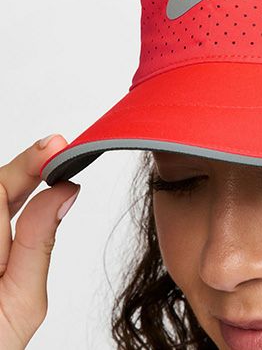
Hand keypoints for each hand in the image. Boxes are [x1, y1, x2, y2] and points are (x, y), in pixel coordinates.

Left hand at [0, 135, 79, 348]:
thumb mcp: (23, 302)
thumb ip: (39, 242)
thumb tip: (63, 192)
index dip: (28, 161)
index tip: (57, 145)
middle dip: (28, 167)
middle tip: (62, 150)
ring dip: (21, 180)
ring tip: (54, 166)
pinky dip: (13, 199)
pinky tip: (31, 193)